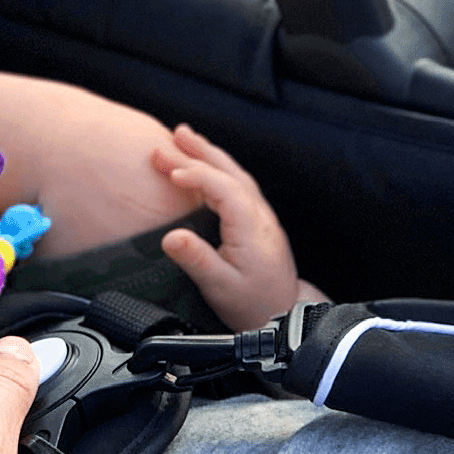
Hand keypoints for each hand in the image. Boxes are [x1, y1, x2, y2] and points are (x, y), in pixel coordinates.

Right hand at [152, 125, 313, 329]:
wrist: (283, 316)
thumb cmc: (252, 304)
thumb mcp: (220, 287)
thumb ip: (197, 260)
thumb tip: (171, 238)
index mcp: (251, 229)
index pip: (224, 189)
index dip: (197, 176)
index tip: (170, 171)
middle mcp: (259, 216)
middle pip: (229, 173)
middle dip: (198, 153)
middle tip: (169, 139)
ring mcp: (261, 216)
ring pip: (235, 174)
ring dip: (209, 154)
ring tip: (184, 137)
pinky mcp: (257, 221)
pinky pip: (237, 184)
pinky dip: (218, 168)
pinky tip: (205, 163)